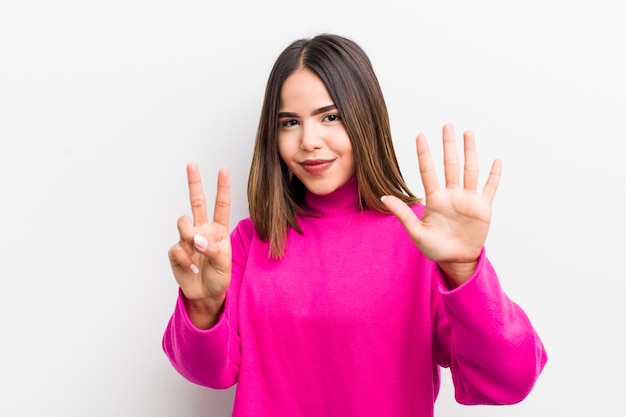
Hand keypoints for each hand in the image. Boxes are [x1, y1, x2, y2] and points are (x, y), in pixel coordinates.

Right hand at [168, 163, 231, 326]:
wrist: (206, 294)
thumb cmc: (219, 277)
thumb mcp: (224, 264)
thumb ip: (213, 249)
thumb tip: (196, 239)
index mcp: (218, 229)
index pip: (221, 205)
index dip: (222, 187)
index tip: (223, 169)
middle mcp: (202, 230)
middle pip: (197, 202)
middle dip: (194, 182)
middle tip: (191, 164)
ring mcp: (188, 239)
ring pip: (183, 223)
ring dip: (189, 235)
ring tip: (196, 249)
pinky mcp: (176, 251)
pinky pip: (177, 248)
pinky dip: (185, 258)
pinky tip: (192, 267)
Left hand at [382, 124, 501, 285]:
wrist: (456, 260)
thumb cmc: (435, 248)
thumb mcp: (416, 232)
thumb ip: (403, 213)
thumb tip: (384, 196)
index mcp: (435, 199)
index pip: (428, 171)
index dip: (424, 153)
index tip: (420, 135)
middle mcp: (451, 194)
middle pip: (450, 164)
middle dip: (449, 145)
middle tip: (447, 125)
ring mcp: (468, 199)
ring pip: (469, 170)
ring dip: (470, 151)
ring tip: (468, 132)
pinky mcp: (483, 207)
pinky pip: (489, 187)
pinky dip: (494, 174)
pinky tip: (496, 160)